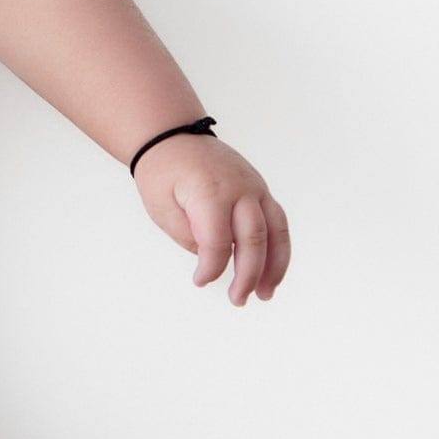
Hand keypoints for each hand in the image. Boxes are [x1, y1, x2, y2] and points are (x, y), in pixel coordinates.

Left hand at [132, 135, 289, 305]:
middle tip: (237, 299)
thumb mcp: (160, 207)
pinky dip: (278, 248)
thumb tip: (212, 258)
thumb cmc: (163, 174)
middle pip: (253, 237)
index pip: (217, 238)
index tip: (199, 281)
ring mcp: (255, 186)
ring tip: (265, 294)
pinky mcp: (261, 190)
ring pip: (276, 230)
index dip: (211, 266)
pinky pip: (277, 222)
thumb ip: (187, 234)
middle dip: (248, 274)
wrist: (174, 138)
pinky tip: (271, 272)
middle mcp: (240, 187)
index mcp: (209, 190)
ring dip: (274, 266)